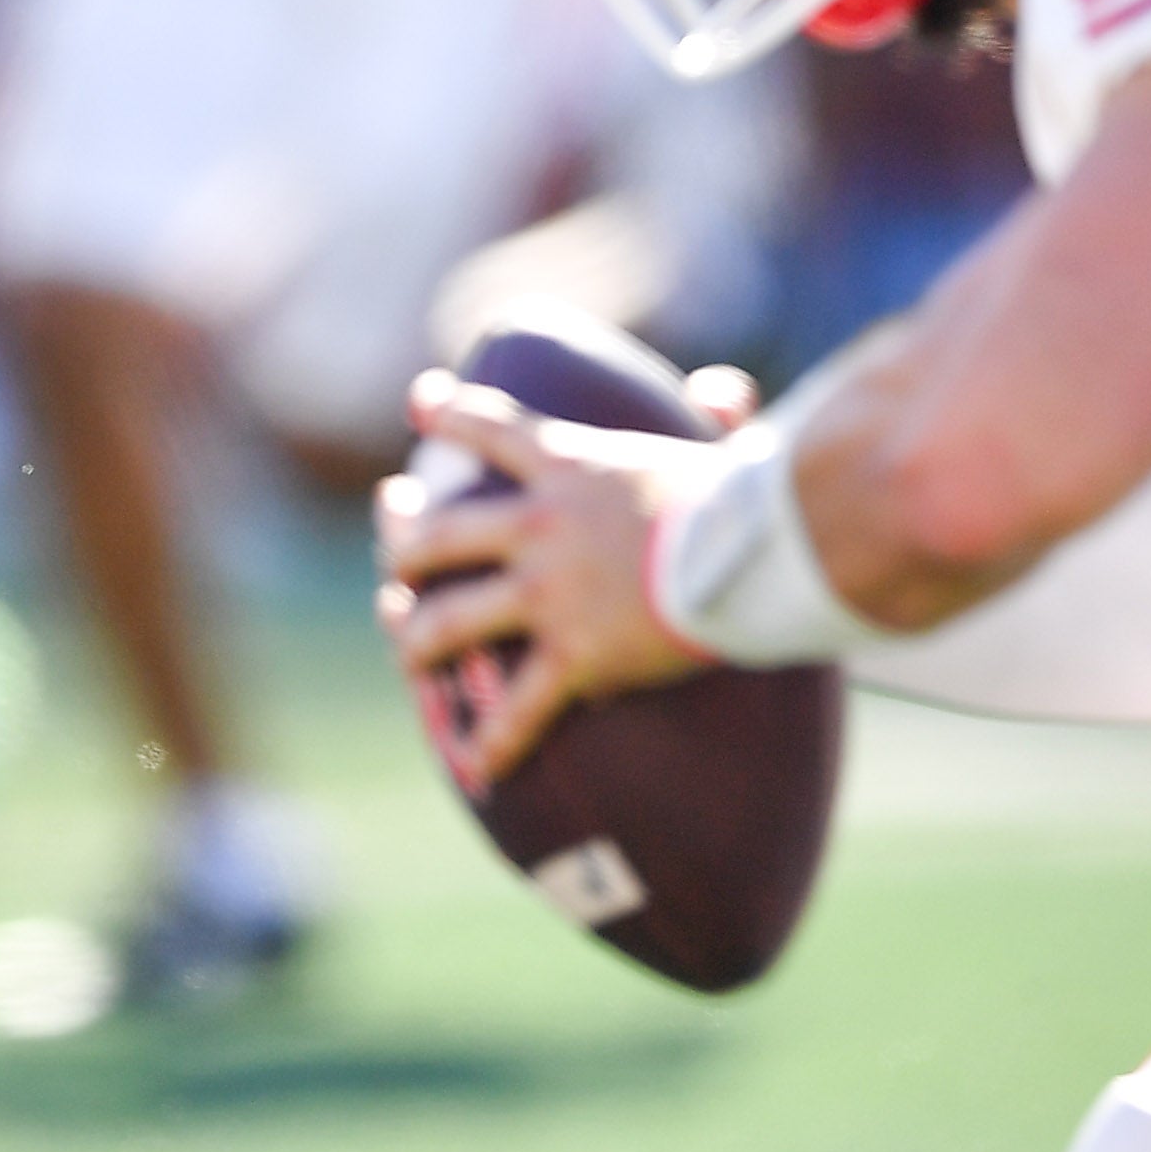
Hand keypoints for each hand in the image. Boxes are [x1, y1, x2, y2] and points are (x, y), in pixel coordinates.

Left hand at [374, 371, 716, 784]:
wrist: (753, 548)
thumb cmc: (743, 494)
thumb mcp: (712, 440)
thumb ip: (712, 409)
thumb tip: (722, 386)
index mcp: (564, 462)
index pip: (486, 424)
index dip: (447, 413)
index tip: (419, 407)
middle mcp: (537, 525)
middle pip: (437, 533)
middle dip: (405, 549)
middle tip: (397, 559)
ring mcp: (547, 593)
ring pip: (449, 620)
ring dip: (417, 639)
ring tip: (410, 652)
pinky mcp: (574, 655)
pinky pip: (516, 708)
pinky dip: (490, 741)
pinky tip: (470, 764)